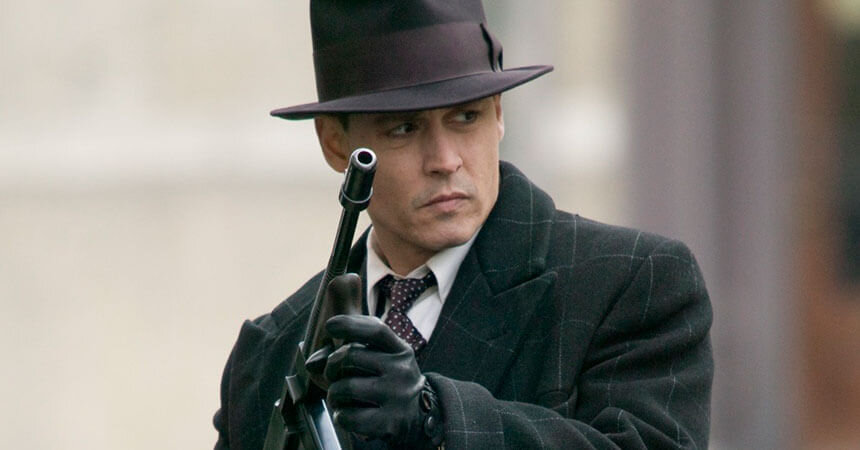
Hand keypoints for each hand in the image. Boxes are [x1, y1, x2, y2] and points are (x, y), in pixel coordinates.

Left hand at [318, 314, 438, 447]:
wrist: (418, 420)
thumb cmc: (390, 385)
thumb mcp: (384, 361)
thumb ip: (354, 352)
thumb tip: (313, 362)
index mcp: (401, 351)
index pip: (376, 330)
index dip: (350, 324)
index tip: (330, 326)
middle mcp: (402, 370)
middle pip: (351, 356)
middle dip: (331, 366)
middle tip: (331, 376)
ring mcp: (398, 396)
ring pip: (345, 387)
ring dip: (333, 394)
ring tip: (338, 398)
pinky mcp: (389, 422)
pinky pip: (348, 416)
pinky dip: (340, 416)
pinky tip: (347, 415)